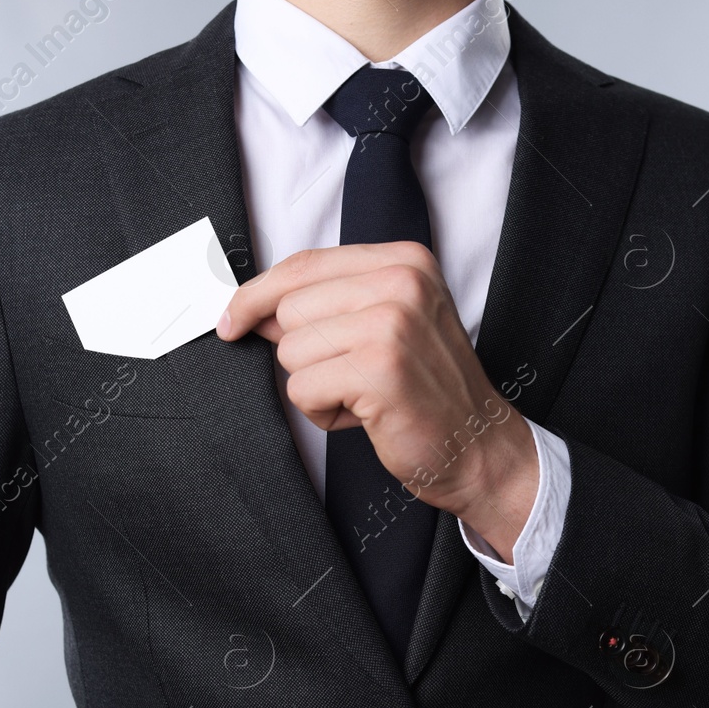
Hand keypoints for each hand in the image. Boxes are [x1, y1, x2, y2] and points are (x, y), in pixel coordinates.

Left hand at [218, 242, 536, 558]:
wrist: (478, 446)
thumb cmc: (425, 390)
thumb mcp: (387, 324)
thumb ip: (328, 303)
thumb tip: (249, 308)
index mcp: (404, 261)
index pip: (302, 265)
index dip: (256, 295)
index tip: (230, 320)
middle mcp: (401, 282)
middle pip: (290, 309)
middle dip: (305, 353)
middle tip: (353, 375)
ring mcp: (392, 323)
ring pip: (291, 351)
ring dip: (315, 385)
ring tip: (363, 395)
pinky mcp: (379, 369)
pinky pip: (302, 388)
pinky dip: (323, 412)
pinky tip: (364, 415)